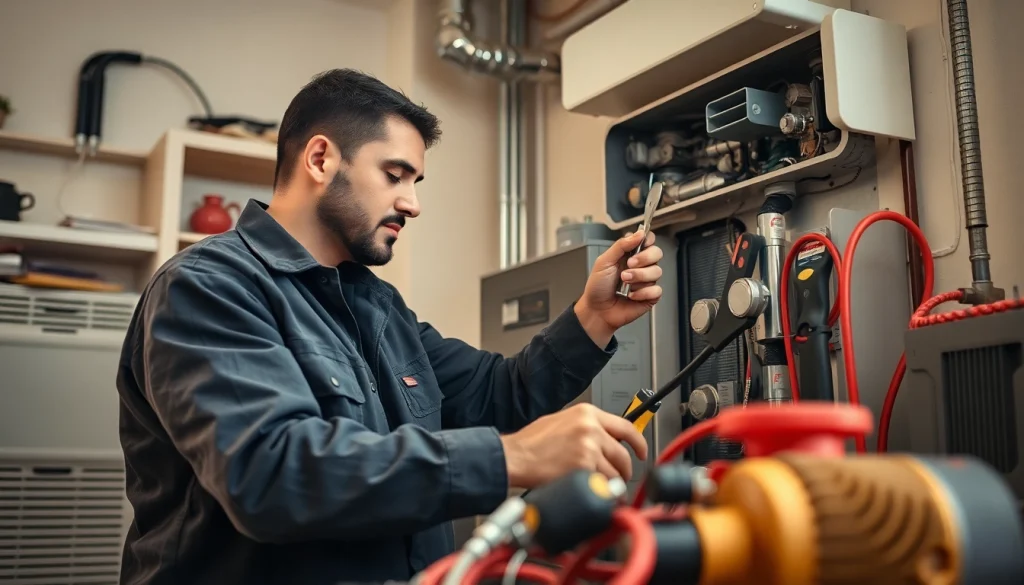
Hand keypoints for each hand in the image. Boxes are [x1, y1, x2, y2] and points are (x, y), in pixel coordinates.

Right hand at [499, 403, 648, 488]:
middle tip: (619, 478)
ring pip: (615, 473)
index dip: (638, 442)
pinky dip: (600, 492)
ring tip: (599, 487)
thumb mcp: (561, 421)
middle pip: (623, 454)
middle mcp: (591, 428)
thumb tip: (604, 440)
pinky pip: (603, 485)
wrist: (515, 456)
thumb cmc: (531, 443)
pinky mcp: (584, 468)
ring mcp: (589, 448)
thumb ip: (586, 427)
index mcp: (587, 413)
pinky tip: (590, 491)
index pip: (626, 427)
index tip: (641, 451)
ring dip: (610, 485)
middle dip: (624, 470)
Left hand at [575, 230, 663, 346]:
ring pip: (657, 271)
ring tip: (625, 282)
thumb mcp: (604, 261)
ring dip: (639, 276)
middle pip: (657, 253)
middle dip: (644, 258)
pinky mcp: (650, 296)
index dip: (648, 239)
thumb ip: (621, 245)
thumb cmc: (598, 287)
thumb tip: (639, 233)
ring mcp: (646, 281)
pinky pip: (657, 290)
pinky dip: (643, 292)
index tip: (642, 243)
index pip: (648, 240)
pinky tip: (631, 295)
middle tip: (629, 265)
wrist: (596, 310)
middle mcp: (640, 266)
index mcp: (630, 255)